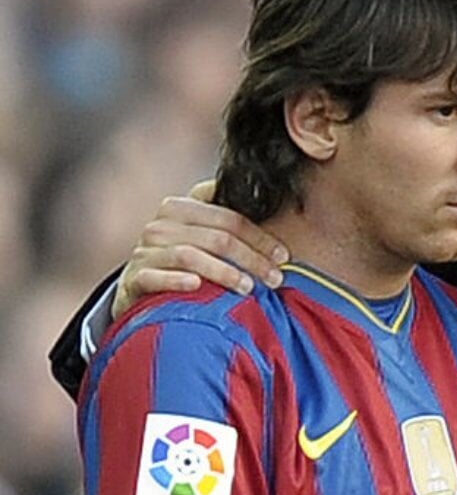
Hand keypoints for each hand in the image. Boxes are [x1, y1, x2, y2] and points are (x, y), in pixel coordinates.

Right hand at [112, 180, 289, 318]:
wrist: (140, 284)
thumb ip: (227, 219)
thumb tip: (273, 207)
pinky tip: (197, 286)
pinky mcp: (134, 277)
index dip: (260, 237)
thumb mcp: (201, 231)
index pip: (230, 218)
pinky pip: (156, 276)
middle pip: (217, 238)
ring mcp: (145, 251)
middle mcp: (161, 225)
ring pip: (191, 256)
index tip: (283, 256)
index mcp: (181, 206)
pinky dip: (177, 280)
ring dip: (225, 272)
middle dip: (251, 259)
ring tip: (248, 288)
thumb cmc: (183, 256)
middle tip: (275, 278)